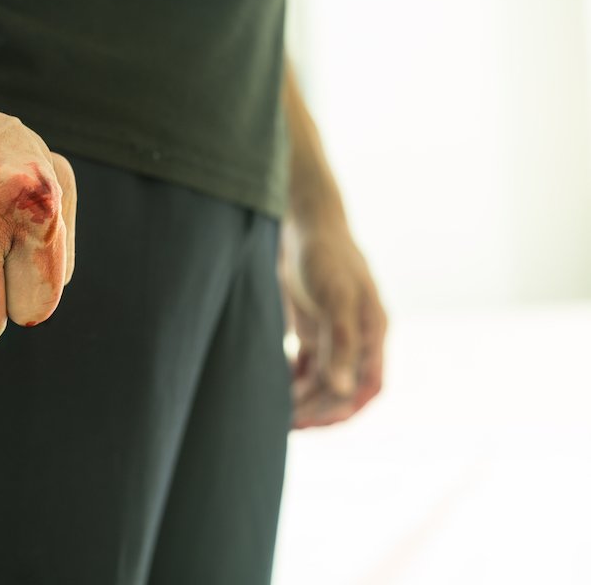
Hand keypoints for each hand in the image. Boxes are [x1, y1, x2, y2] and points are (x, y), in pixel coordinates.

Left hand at [278, 222, 386, 428]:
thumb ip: (341, 342)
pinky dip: (293, 380)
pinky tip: (273, 386)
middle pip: (342, 389)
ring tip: (274, 408)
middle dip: (317, 408)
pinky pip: (307, 366)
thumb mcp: (335, 295)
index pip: (367, 387)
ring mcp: (334, 334)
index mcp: (372, 332)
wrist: (303, 222)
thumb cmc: (325, 254)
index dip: (345, 410)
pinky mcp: (313, 328)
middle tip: (284, 420)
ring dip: (302, 397)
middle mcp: (357, 338)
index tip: (314, 422)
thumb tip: (341, 389)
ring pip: (322, 380)